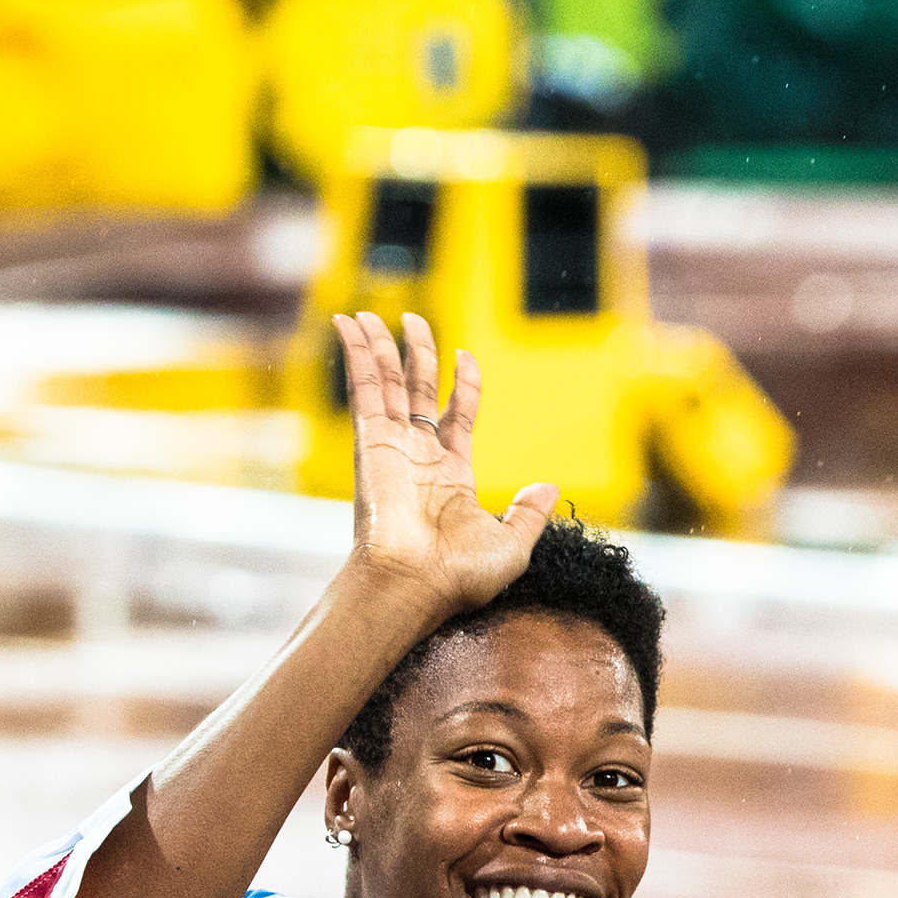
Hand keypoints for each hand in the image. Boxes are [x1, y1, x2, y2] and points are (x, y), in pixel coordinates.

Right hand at [332, 309, 558, 613]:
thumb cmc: (460, 577)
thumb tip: (549, 487)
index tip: (466, 355)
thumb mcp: (512, 545)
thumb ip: (529, 513)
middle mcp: (418, 456)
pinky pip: (363, 386)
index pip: (456, 414)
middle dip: (417, 354)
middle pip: (416, 389)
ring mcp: (393, 445)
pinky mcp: (371, 440)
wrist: (416, 584)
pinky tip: (348, 322)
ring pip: (387, 381)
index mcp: (451, 475)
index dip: (462, 383)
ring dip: (382, 345)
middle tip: (414, 320)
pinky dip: (356, 352)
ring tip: (377, 312)